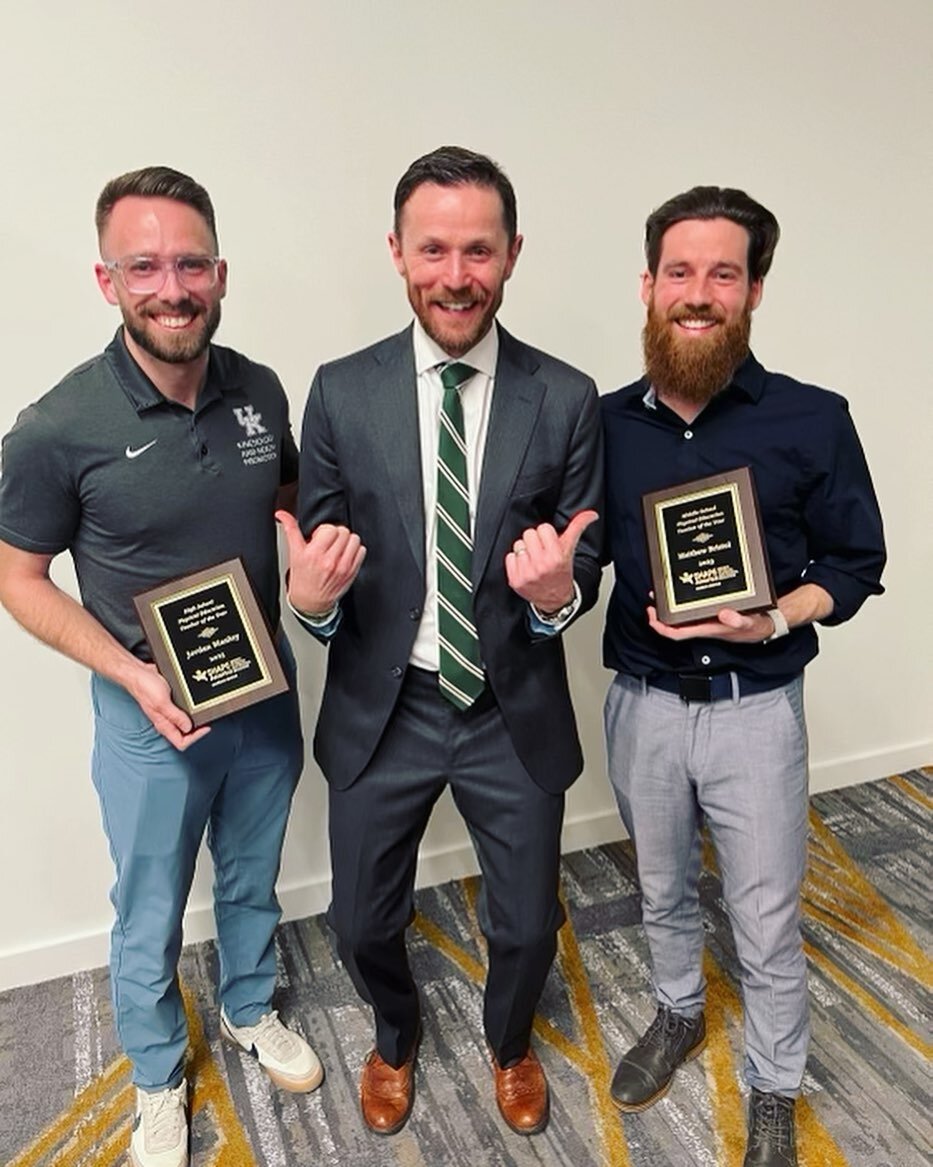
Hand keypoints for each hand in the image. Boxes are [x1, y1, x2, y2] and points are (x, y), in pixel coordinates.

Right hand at [128, 662, 210, 750]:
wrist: (138, 672)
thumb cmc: (145, 687)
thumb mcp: (162, 703)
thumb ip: (175, 716)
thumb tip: (189, 728)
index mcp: (163, 724)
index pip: (181, 742)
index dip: (195, 738)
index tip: (206, 727)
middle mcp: (166, 720)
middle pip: (185, 734)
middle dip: (198, 729)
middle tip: (207, 718)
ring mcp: (169, 711)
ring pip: (185, 721)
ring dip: (196, 718)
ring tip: (205, 711)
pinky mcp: (171, 701)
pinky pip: (184, 709)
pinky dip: (192, 707)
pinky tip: (197, 701)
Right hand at [276, 511, 365, 615]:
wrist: (311, 601)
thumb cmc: (302, 577)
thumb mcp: (294, 553)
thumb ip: (290, 530)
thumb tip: (282, 514)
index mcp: (313, 554)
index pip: (330, 529)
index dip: (325, 530)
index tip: (320, 537)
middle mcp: (329, 561)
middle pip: (343, 532)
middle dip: (335, 535)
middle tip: (328, 543)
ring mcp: (343, 567)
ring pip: (354, 539)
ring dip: (347, 541)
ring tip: (337, 548)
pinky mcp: (352, 572)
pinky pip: (361, 551)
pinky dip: (355, 550)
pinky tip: (345, 555)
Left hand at [505, 510, 597, 610]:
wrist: (555, 598)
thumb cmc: (562, 572)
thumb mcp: (570, 549)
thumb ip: (578, 528)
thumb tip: (591, 514)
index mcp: (556, 556)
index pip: (543, 528)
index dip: (547, 534)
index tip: (550, 543)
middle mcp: (542, 564)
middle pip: (529, 533)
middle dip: (535, 541)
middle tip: (541, 551)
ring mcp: (527, 573)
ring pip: (518, 544)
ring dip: (525, 551)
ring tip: (534, 560)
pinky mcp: (515, 580)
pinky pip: (509, 557)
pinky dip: (516, 561)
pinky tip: (526, 567)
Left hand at [647, 605, 775, 642]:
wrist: (765, 625)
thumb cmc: (755, 627)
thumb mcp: (749, 623)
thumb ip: (738, 621)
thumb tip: (724, 615)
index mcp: (708, 630)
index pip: (678, 634)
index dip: (662, 628)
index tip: (652, 617)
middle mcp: (703, 626)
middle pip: (674, 626)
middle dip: (660, 616)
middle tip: (652, 602)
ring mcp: (706, 621)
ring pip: (681, 619)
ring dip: (669, 609)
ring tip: (660, 596)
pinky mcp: (711, 615)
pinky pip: (690, 612)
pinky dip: (682, 604)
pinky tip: (680, 593)